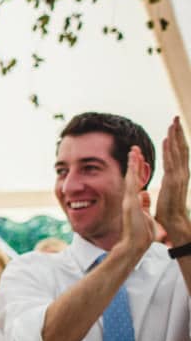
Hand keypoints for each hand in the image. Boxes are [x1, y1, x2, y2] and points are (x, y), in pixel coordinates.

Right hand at [120, 145, 156, 257]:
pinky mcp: (130, 201)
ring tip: (134, 150)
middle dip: (134, 162)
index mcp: (136, 201)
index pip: (138, 182)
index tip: (140, 159)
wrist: (136, 244)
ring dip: (132, 163)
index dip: (139, 170)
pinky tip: (133, 161)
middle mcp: (131, 198)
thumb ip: (144, 205)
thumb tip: (145, 194)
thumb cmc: (142, 234)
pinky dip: (132, 172)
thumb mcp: (146, 216)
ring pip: (130, 177)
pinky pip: (131, 183)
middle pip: (133, 177)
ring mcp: (129, 199)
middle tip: (135, 149)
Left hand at [157, 118, 189, 246]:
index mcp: (178, 175)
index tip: (173, 128)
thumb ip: (164, 186)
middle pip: (181, 148)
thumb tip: (158, 184)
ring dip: (175, 137)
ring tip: (172, 123)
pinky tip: (167, 139)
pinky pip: (171, 163)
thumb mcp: (165, 194)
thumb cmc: (169, 211)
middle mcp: (181, 173)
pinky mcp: (173, 181)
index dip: (176, 141)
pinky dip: (169, 150)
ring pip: (177, 152)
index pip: (178, 154)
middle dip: (178, 133)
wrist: (174, 222)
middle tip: (174, 118)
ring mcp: (179, 176)